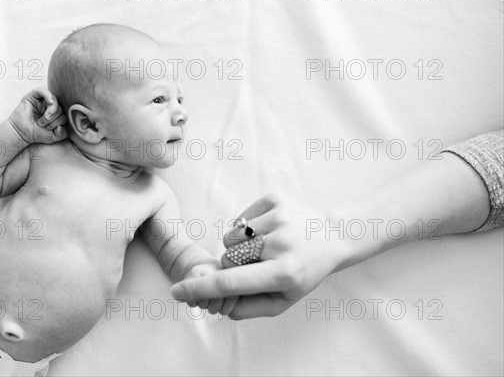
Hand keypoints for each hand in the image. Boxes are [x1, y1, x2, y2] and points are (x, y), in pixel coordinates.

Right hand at [8, 87, 67, 143]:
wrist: (22, 133)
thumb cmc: (36, 133)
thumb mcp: (53, 136)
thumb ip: (63, 133)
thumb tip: (63, 125)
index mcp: (55, 114)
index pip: (64, 113)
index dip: (59, 122)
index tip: (50, 129)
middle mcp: (49, 107)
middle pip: (60, 107)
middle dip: (54, 117)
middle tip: (44, 124)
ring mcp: (41, 101)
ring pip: (54, 99)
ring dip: (51, 110)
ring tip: (44, 119)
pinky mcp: (33, 96)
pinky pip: (43, 90)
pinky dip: (48, 95)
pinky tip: (50, 102)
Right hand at [171, 193, 347, 318]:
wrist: (332, 236)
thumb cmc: (303, 272)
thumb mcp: (282, 301)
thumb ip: (247, 308)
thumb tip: (216, 305)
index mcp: (284, 273)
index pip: (233, 282)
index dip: (200, 289)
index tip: (177, 292)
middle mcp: (281, 244)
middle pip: (228, 258)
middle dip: (233, 266)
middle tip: (258, 266)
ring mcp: (278, 217)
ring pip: (230, 237)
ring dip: (238, 246)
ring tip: (264, 248)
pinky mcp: (274, 199)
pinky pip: (239, 219)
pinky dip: (246, 228)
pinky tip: (269, 231)